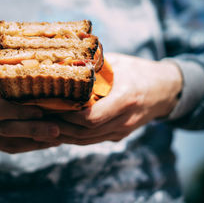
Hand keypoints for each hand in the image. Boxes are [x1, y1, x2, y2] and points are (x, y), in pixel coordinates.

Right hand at [0, 60, 59, 152]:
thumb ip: (2, 67)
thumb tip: (37, 57)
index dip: (19, 112)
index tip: (42, 110)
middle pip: (4, 129)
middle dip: (32, 130)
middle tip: (58, 129)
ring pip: (6, 143)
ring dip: (33, 142)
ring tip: (57, 138)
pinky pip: (5, 147)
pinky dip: (26, 146)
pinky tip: (44, 142)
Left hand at [49, 53, 182, 144]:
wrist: (165, 90)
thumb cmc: (139, 71)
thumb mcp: (118, 63)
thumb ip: (94, 66)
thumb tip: (64, 62)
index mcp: (126, 98)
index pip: (92, 117)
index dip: (68, 116)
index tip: (48, 107)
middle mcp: (124, 119)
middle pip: (86, 133)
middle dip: (60, 127)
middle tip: (38, 118)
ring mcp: (122, 130)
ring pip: (87, 140)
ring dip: (64, 135)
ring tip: (43, 125)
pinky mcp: (119, 135)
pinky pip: (93, 140)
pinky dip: (74, 136)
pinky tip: (59, 129)